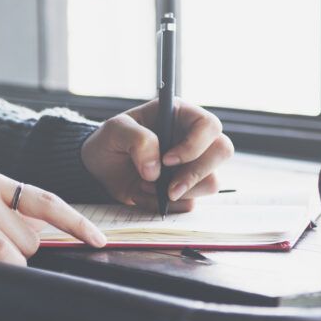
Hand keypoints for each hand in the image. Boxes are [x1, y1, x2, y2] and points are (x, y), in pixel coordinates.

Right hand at [0, 171, 106, 265]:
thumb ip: (1, 212)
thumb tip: (39, 238)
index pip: (46, 201)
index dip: (76, 222)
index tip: (99, 240)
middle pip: (33, 237)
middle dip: (16, 251)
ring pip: (19, 251)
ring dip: (2, 262)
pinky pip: (3, 257)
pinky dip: (2, 268)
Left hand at [81, 98, 233, 211]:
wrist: (98, 169)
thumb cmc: (109, 141)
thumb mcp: (115, 131)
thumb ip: (138, 141)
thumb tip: (157, 170)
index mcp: (181, 115)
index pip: (209, 125)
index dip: (195, 145)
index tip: (167, 160)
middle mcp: (193, 139)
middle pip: (222, 152)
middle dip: (196, 174)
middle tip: (168, 188)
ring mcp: (192, 165)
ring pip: (211, 182)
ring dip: (179, 192)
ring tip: (145, 187)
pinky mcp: (186, 189)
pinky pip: (191, 203)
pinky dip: (167, 205)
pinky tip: (144, 195)